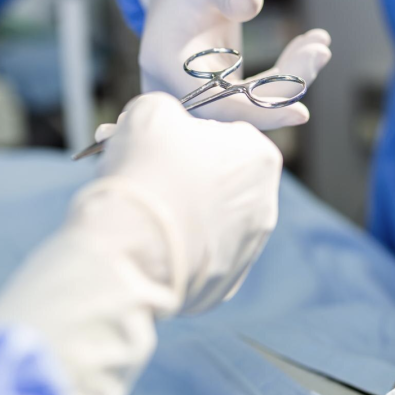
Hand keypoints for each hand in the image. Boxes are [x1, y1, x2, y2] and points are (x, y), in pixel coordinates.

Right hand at [0, 93, 282, 394]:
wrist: (129, 251)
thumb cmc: (146, 171)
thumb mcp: (150, 112)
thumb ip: (167, 109)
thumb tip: (163, 122)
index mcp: (259, 157)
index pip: (223, 133)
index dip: (182, 135)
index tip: (154, 144)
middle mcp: (265, 205)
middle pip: (217, 179)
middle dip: (182, 173)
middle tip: (142, 174)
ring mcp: (247, 250)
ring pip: (208, 219)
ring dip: (180, 211)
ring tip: (142, 210)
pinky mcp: (223, 285)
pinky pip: (198, 256)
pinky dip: (177, 249)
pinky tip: (150, 245)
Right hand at [136, 0, 330, 129]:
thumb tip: (251, 4)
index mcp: (167, 64)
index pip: (215, 104)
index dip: (258, 112)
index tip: (300, 112)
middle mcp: (180, 89)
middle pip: (239, 109)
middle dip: (287, 86)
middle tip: (320, 52)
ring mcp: (202, 95)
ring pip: (254, 104)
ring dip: (293, 79)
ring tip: (319, 45)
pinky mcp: (222, 93)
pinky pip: (259, 94)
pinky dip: (287, 75)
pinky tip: (309, 46)